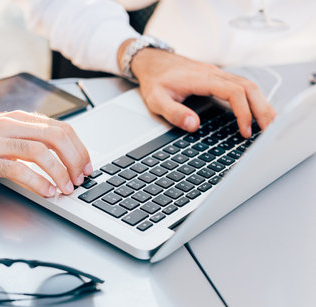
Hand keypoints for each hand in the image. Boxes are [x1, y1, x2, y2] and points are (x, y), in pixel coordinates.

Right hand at [0, 111, 92, 196]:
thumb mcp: (4, 130)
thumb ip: (29, 137)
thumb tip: (59, 153)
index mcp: (19, 118)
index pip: (60, 128)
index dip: (79, 148)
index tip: (86, 165)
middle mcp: (10, 125)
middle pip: (55, 137)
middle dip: (74, 159)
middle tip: (81, 177)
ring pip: (39, 152)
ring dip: (59, 172)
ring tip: (66, 187)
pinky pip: (17, 170)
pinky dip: (37, 182)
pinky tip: (46, 191)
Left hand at [122, 45, 276, 137]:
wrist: (151, 61)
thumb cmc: (154, 80)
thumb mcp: (156, 100)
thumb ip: (174, 112)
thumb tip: (193, 125)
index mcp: (202, 79)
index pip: (233, 92)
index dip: (243, 112)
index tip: (245, 131)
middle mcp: (214, 74)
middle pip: (249, 87)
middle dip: (262, 109)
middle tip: (270, 130)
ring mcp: (217, 75)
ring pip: (248, 85)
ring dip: (261, 104)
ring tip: (270, 124)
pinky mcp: (217, 78)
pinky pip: (241, 86)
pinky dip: (253, 99)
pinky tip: (257, 112)